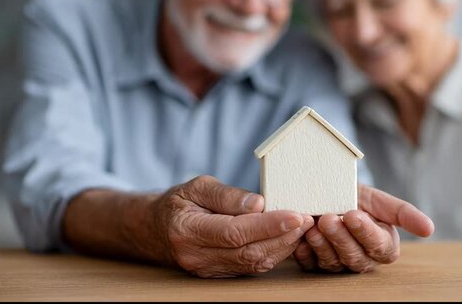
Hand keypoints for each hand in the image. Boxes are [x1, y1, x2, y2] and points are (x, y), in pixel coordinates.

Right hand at [149, 175, 313, 277]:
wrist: (154, 230)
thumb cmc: (178, 203)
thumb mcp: (196, 186)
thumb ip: (226, 195)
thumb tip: (258, 204)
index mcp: (188, 230)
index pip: (235, 232)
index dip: (268, 225)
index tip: (295, 214)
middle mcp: (197, 256)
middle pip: (249, 252)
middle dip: (283, 236)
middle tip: (307, 218)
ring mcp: (207, 270)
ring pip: (253, 263)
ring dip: (283, 246)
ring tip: (302, 227)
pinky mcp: (219, 274)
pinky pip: (251, 267)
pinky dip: (273, 253)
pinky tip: (287, 238)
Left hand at [293, 184, 433, 272]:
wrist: (324, 192)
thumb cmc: (354, 196)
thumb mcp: (378, 200)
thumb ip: (403, 213)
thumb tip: (429, 229)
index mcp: (382, 245)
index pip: (379, 246)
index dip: (366, 232)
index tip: (353, 214)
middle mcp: (361, 258)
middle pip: (355, 257)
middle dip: (341, 237)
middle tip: (328, 218)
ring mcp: (337, 263)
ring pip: (332, 263)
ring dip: (322, 245)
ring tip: (312, 226)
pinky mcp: (314, 264)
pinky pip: (309, 264)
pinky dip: (304, 251)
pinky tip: (300, 238)